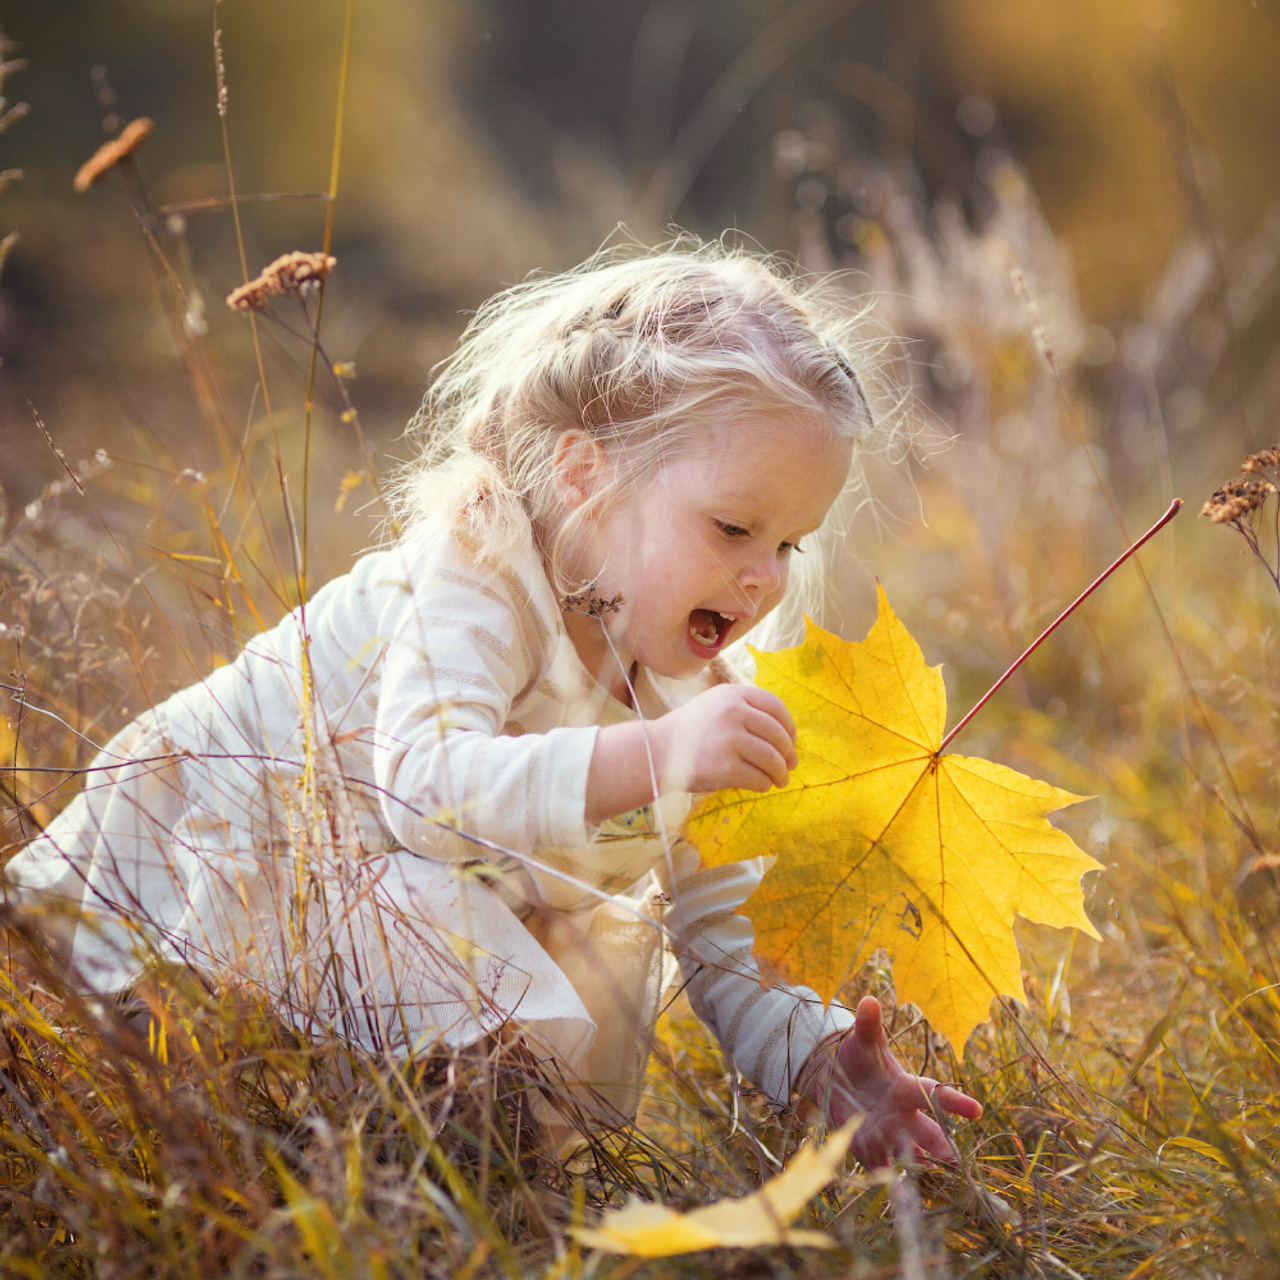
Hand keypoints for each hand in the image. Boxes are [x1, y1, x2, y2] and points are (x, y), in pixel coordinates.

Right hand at [653, 684, 797, 794]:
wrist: (656, 752)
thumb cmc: (688, 733)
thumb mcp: (714, 706)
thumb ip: (744, 711)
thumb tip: (785, 735)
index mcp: (732, 694)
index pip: (775, 707)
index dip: (789, 726)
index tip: (791, 741)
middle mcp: (733, 712)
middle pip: (777, 735)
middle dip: (788, 754)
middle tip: (790, 766)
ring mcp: (729, 739)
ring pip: (772, 759)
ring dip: (780, 773)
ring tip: (780, 780)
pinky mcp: (724, 767)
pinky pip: (758, 778)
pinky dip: (764, 784)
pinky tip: (762, 785)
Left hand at [812, 996, 982, 1167]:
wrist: (834, 1079)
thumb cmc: (859, 1057)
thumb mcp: (862, 1040)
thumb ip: (868, 1024)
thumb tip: (868, 1000)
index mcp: (906, 1087)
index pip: (934, 1093)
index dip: (955, 1102)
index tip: (977, 1110)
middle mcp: (903, 1114)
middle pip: (927, 1131)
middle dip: (940, 1144)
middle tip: (953, 1159)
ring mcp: (887, 1133)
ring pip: (908, 1153)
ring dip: (916, 1165)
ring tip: (926, 1179)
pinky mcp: (869, 1147)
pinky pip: (880, 1165)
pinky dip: (886, 1176)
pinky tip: (894, 1191)